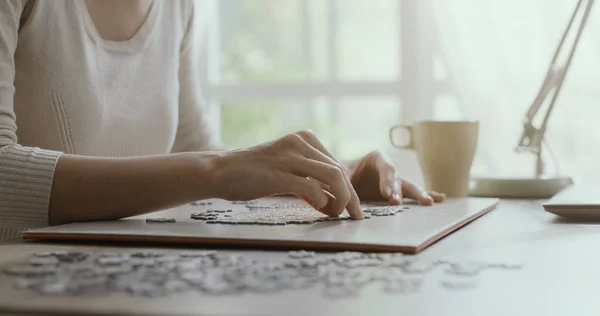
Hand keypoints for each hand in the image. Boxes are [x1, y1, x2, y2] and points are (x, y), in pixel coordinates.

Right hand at [212, 130, 362, 218]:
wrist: (219, 171)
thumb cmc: (252, 173)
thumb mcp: (285, 165)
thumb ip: (307, 175)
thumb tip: (331, 197)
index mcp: (304, 138)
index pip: (337, 164)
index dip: (349, 188)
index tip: (353, 207)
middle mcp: (300, 143)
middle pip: (340, 171)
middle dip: (352, 196)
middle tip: (355, 216)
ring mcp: (290, 157)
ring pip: (334, 176)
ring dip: (343, 199)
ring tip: (336, 214)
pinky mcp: (279, 174)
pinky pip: (314, 189)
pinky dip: (323, 203)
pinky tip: (320, 210)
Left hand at [348, 151, 445, 204]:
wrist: (341, 177)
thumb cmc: (340, 173)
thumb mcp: (340, 173)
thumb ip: (344, 179)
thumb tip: (343, 191)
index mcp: (376, 158)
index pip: (386, 168)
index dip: (388, 181)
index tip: (387, 195)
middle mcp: (389, 167)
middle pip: (399, 179)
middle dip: (399, 191)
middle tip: (398, 202)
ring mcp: (396, 179)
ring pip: (409, 187)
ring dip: (418, 195)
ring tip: (429, 202)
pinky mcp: (398, 190)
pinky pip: (413, 192)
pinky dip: (426, 194)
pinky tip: (439, 198)